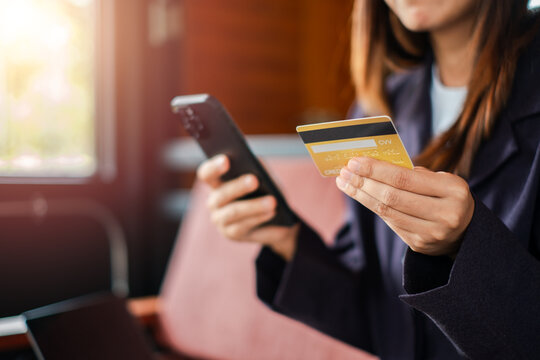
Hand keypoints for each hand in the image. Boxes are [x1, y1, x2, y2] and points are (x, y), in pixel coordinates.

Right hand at [196, 154, 298, 259]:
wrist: (277, 217)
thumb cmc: (266, 189)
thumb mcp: (263, 174)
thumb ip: (256, 166)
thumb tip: (254, 164)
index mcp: (216, 182)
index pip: (206, 174)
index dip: (214, 167)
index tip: (226, 160)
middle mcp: (213, 201)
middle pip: (221, 194)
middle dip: (238, 187)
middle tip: (254, 180)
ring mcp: (220, 219)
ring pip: (233, 212)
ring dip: (254, 206)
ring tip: (272, 201)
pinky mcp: (231, 234)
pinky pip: (244, 225)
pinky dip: (259, 217)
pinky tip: (272, 212)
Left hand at [336, 157, 474, 256]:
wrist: (465, 231)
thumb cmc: (446, 196)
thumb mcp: (440, 179)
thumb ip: (411, 173)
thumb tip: (372, 165)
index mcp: (453, 190)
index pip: (404, 178)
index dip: (376, 170)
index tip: (354, 161)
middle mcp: (445, 214)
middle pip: (392, 197)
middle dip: (364, 182)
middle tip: (344, 172)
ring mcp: (432, 233)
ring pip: (387, 212)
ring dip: (362, 196)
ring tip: (346, 183)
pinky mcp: (420, 245)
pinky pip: (391, 223)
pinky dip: (374, 207)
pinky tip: (361, 196)